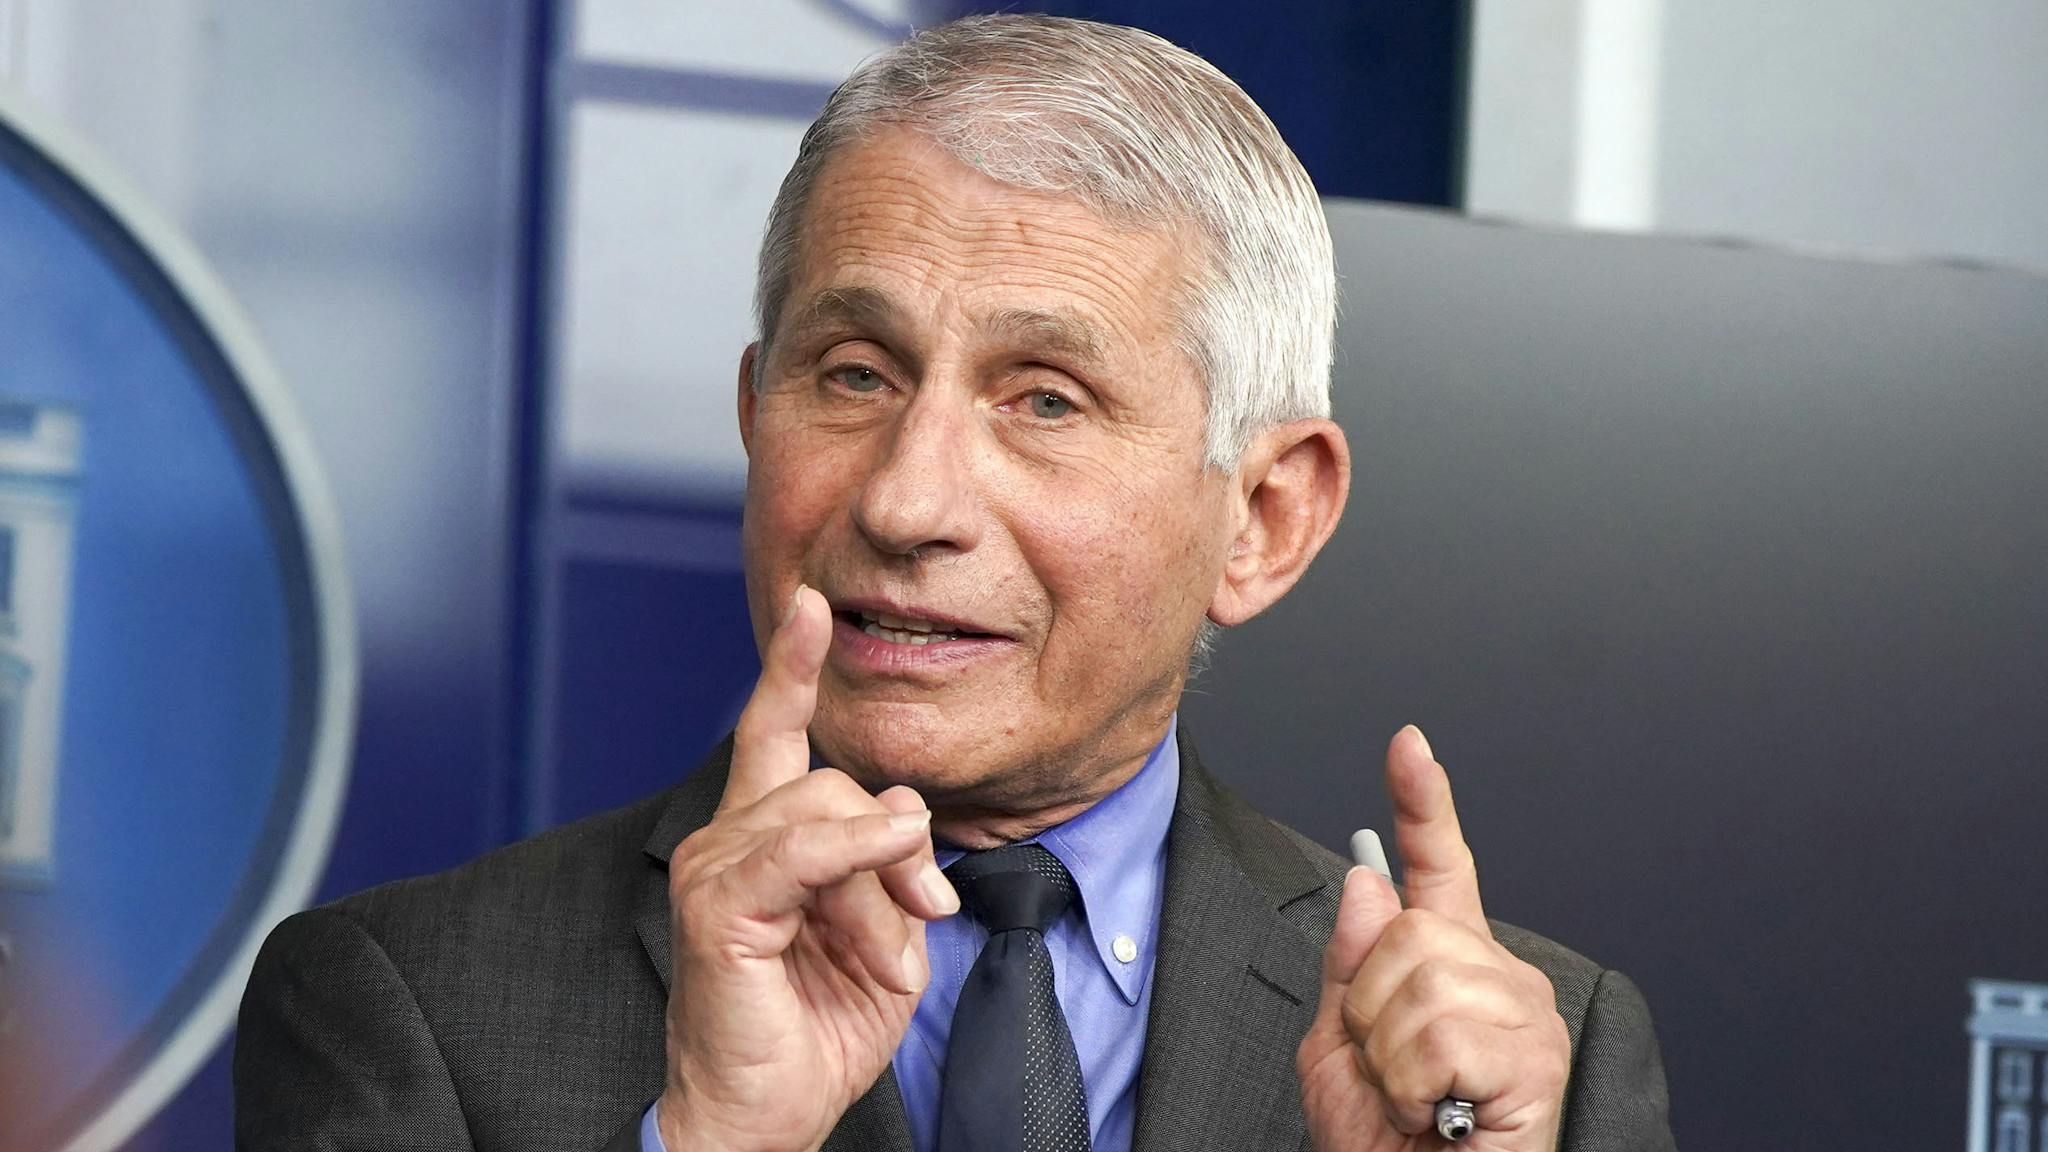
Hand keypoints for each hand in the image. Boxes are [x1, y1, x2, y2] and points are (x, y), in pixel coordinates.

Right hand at [656, 586, 959, 1151]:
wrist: (766, 1118)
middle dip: (898, 847)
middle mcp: (728, 840)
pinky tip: (889, 860)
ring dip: (882, 889)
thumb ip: (890, 869)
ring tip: (888, 961)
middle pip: (834, 783)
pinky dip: (852, 854)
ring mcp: (715, 869)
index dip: (792, 669)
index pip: (774, 733)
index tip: (813, 606)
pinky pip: (800, 852)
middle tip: (927, 916)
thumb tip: (903, 823)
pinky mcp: (719, 908)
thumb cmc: (816, 1032)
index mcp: (763, 840)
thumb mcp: (882, 938)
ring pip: (827, 815)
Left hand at [1297, 727, 1570, 1151]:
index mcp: (1448, 968)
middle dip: (1371, 1012)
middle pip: (1409, 933)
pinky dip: (1417, 1088)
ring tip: (1418, 1100)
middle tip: (1394, 1074)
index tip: (1407, 746)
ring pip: (1423, 981)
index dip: (1423, 803)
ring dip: (1391, 1056)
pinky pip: (1442, 1036)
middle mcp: (1498, 978)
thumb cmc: (1386, 1146)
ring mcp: (1525, 1015)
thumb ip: (1352, 968)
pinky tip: (1440, 1117)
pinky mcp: (1536, 1059)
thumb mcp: (1340, 1049)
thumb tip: (1371, 888)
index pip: (1436, 869)